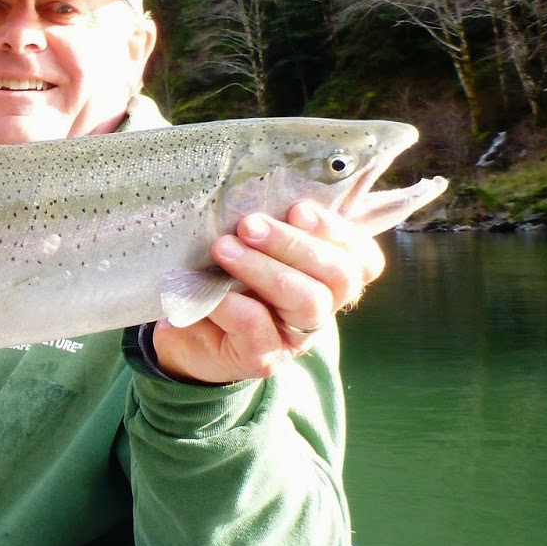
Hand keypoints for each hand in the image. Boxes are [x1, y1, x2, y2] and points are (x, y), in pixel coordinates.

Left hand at [151, 201, 385, 384]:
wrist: (183, 334)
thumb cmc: (220, 279)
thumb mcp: (247, 247)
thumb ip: (265, 224)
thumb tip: (253, 187)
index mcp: (325, 276)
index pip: (362, 258)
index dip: (339, 232)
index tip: (299, 209)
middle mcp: (321, 307)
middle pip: (340, 276)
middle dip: (295, 244)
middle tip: (249, 225)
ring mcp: (295, 336)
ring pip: (308, 302)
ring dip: (265, 270)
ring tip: (224, 249)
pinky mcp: (262, 358)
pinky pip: (258, 327)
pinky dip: (233, 304)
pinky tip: (211, 292)